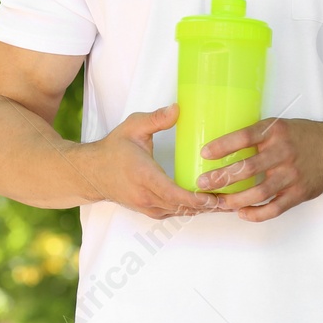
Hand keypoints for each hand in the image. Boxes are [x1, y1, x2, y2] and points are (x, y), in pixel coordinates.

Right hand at [80, 103, 223, 219]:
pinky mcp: (147, 209)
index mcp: (144, 176)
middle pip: (181, 207)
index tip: (215, 197)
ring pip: (178, 212)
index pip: (173, 194)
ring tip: (226, 204)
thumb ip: (156, 119)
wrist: (90, 172)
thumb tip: (178, 109)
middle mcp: (145, 196)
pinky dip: (189, 210)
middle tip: (232, 200)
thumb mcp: (133, 126)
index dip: (195, 199)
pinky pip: (171, 213)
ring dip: (200, 210)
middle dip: (206, 206)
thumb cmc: (113, 148)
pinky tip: (206, 205)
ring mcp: (145, 206)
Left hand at [198, 118, 322, 221]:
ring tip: (219, 202)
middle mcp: (284, 152)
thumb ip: (258, 136)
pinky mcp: (299, 192)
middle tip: (203, 183)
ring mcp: (292, 174)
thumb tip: (223, 146)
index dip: (223, 146)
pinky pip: (274, 208)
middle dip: (222, 177)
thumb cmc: (302, 137)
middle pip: (248, 167)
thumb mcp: (280, 126)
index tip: (204, 153)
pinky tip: (242, 213)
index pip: (245, 137)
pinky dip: (256, 213)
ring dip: (235, 200)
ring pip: (259, 192)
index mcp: (276, 132)